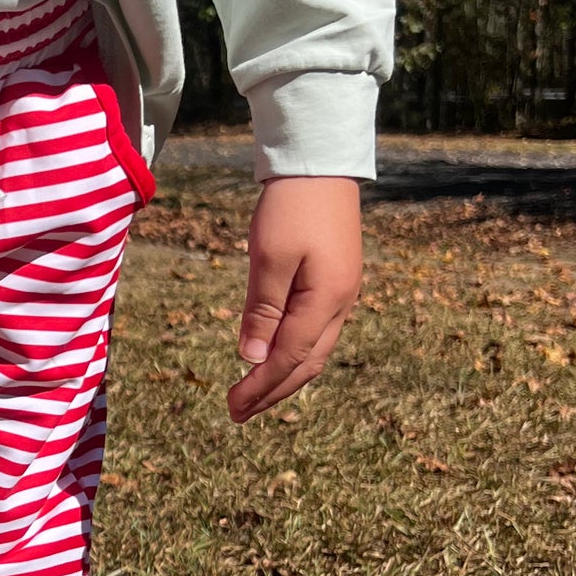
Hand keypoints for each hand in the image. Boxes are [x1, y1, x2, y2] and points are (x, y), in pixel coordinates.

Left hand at [227, 174, 362, 422]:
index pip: (289, 358)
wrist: (319, 162)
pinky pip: (316, 330)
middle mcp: (341, 303)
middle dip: (272, 391)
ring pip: (314, 350)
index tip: (232, 407)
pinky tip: (274, 356)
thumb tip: (251, 358)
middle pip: (307, 363)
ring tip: (254, 395)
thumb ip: (262, 310)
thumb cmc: (291, 205)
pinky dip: (294, 352)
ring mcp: (342, 293)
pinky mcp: (336, 281)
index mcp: (327, 300)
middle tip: (238, 412)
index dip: (260, 387)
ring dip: (283, 376)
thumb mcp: (269, 257)